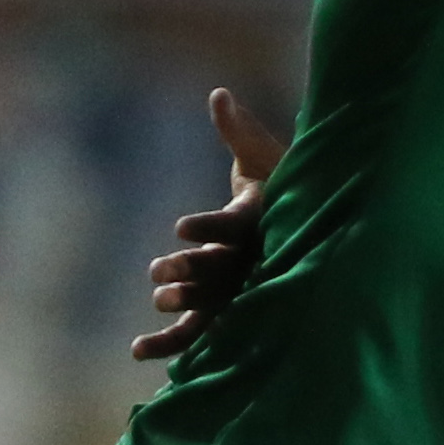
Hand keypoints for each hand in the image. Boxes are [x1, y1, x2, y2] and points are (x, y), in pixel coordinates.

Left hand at [130, 88, 285, 362]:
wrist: (306, 229)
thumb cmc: (280, 186)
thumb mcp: (263, 156)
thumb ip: (239, 131)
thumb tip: (218, 93)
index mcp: (257, 223)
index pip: (231, 226)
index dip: (207, 228)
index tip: (179, 227)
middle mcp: (250, 260)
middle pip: (219, 270)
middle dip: (189, 271)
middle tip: (159, 271)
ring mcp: (238, 289)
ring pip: (210, 307)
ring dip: (183, 309)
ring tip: (158, 303)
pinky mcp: (225, 311)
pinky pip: (199, 332)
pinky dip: (170, 343)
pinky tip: (137, 351)